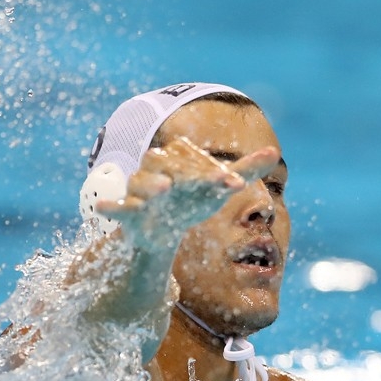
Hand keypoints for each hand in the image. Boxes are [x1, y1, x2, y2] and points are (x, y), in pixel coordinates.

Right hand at [96, 136, 279, 255]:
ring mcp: (141, 190)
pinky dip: (111, 207)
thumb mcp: (218, 186)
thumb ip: (245, 170)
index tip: (234, 184)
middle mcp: (158, 169)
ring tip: (164, 188)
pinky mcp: (128, 212)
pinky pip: (117, 206)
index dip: (214, 171)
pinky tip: (105, 209)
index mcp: (180, 160)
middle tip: (212, 181)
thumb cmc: (191, 200)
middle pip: (168, 163)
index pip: (196, 160)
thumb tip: (275, 151)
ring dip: (151, 183)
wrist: (164, 229)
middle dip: (189, 172)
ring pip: (141, 181)